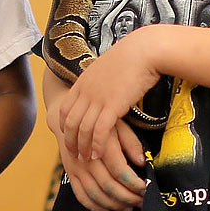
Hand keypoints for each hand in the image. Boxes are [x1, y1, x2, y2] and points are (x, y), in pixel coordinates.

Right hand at [55, 120, 147, 210]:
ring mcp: (77, 168)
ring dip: (114, 205)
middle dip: (128, 197)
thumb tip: (143, 161)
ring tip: (129, 208)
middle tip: (142, 202)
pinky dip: (94, 207)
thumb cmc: (100, 124)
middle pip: (108, 186)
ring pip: (96, 194)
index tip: (146, 188)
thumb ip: (131, 143)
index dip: (134, 183)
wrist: (71, 122)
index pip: (119, 171)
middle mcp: (87, 159)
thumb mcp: (119, 126)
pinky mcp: (70, 175)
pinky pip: (81, 196)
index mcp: (101, 145)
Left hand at [58, 29, 161, 161]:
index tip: (67, 135)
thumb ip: (100, 81)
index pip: (65, 108)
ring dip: (82, 147)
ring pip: (83, 129)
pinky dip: (96, 145)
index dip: (64, 124)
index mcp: (82, 82)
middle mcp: (86, 92)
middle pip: (70, 122)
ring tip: (85, 160)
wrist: (145, 50)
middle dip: (70, 141)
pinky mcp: (113, 106)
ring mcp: (98, 99)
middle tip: (73, 154)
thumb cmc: (133, 57)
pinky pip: (99, 131)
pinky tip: (97, 155)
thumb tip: (102, 88)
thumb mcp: (108, 68)